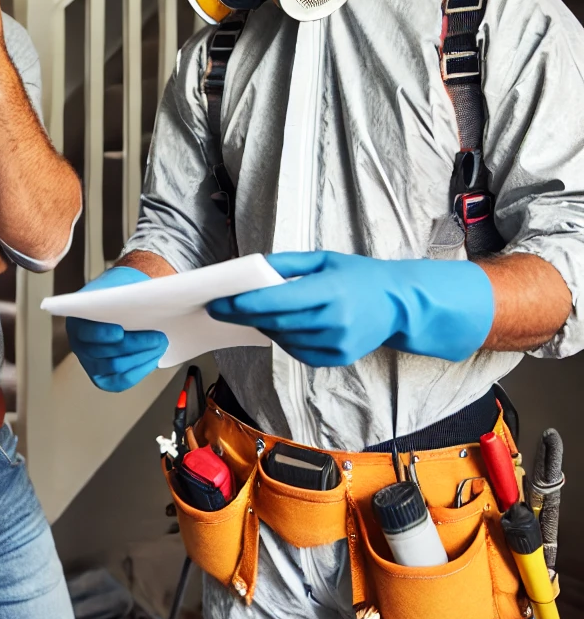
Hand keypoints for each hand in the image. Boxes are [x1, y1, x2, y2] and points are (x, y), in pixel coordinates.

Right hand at [67, 267, 167, 391]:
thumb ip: (122, 295)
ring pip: (116, 367)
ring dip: (142, 357)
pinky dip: (140, 370)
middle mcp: (79, 344)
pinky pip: (122, 380)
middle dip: (135, 345)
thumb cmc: (120, 292)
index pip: (86, 331)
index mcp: (77, 320)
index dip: (102, 333)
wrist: (122, 300)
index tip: (120, 332)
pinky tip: (153, 358)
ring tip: (160, 345)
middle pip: (106, 353)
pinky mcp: (103, 377)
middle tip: (159, 337)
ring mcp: (90, 362)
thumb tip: (140, 302)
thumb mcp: (118, 286)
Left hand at [206, 251, 493, 367]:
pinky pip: (298, 351)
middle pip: (275, 322)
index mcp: (330, 292)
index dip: (244, 304)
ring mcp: (337, 344)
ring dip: (262, 326)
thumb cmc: (358, 275)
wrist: (399, 304)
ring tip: (247, 313)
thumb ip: (286, 265)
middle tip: (219, 308)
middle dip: (242, 315)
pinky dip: (282, 338)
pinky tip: (278, 325)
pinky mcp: (338, 359)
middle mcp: (334, 322)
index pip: (277, 301)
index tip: (219, 302)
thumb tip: (251, 270)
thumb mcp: (323, 259)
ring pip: (284, 338)